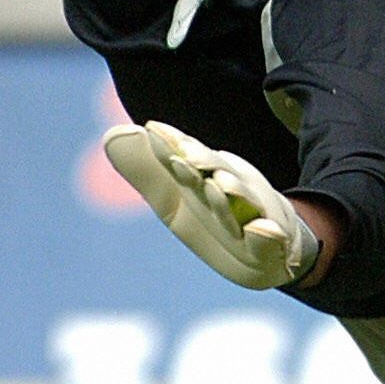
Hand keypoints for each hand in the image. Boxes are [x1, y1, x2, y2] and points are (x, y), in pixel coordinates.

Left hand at [102, 120, 320, 290]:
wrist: (270, 252)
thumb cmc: (215, 220)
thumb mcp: (175, 201)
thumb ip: (147, 172)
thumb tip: (111, 134)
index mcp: (204, 179)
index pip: (186, 159)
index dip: (171, 147)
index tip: (152, 131)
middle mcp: (232, 189)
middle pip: (218, 172)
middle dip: (203, 163)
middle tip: (183, 156)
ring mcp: (255, 215)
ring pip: (245, 202)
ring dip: (234, 193)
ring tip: (219, 185)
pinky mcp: (273, 244)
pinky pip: (271, 240)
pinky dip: (267, 235)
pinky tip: (263, 230)